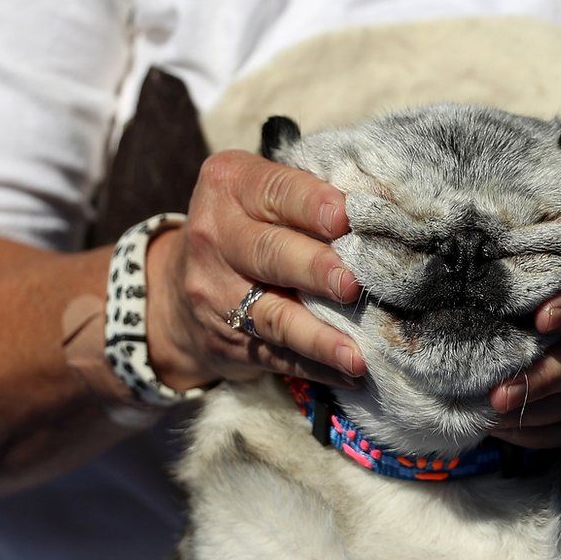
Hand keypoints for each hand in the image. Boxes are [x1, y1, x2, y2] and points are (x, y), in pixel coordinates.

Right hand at [145, 150, 366, 389]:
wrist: (177, 290)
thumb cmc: (248, 227)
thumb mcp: (262, 195)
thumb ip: (311, 196)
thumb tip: (383, 207)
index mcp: (230, 186)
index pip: (275, 191)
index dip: (311, 204)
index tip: (345, 217)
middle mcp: (215, 237)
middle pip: (269, 253)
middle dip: (314, 268)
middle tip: (351, 284)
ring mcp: (217, 294)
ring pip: (273, 316)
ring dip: (319, 337)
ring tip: (355, 353)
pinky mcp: (229, 341)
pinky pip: (279, 357)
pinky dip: (318, 367)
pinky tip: (350, 373)